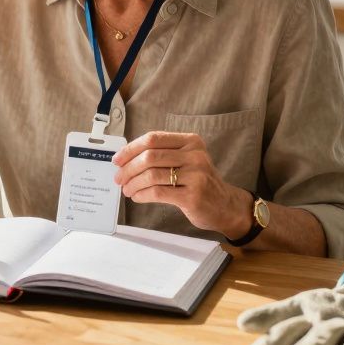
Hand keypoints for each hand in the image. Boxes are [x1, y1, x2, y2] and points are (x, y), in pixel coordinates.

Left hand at [111, 131, 251, 237]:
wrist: (225, 205)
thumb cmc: (199, 182)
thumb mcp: (187, 160)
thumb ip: (162, 155)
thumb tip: (126, 158)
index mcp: (191, 141)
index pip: (153, 139)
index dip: (131, 148)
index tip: (118, 159)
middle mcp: (195, 155)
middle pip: (150, 157)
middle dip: (128, 168)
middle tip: (119, 178)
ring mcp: (195, 176)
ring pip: (151, 175)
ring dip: (133, 183)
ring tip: (127, 189)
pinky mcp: (192, 196)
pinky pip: (157, 192)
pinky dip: (142, 195)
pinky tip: (137, 197)